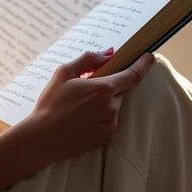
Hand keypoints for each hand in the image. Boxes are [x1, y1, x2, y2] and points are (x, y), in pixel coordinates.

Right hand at [13, 48, 155, 166]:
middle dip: (110, 85)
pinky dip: (101, 116)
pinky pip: (109, 121)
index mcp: (103, 89)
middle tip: (89, 87)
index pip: (133, 75)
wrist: (41, 138)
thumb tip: (109, 53)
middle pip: (122, 90)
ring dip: (105, 101)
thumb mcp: (64, 73)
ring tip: (79, 106)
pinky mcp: (105, 138)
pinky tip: (81, 118)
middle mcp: (111, 107)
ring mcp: (110, 124)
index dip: (143, 65)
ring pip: (115, 106)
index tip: (150, 57)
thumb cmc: (50, 103)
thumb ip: (89, 59)